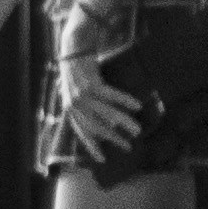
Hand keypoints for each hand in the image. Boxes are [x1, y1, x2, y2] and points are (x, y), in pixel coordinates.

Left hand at [54, 31, 147, 150]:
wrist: (73, 49)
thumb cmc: (76, 70)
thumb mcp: (74, 92)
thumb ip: (82, 106)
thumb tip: (99, 120)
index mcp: (69, 109)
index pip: (82, 133)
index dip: (93, 146)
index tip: (103, 159)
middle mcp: (75, 105)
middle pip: (97, 127)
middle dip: (113, 138)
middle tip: (128, 146)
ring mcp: (83, 95)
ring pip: (107, 114)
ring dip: (124, 123)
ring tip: (137, 130)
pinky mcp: (92, 84)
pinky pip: (112, 96)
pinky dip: (125, 101)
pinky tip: (138, 106)